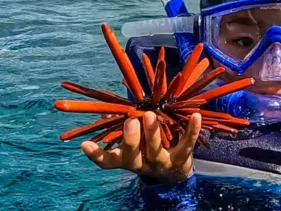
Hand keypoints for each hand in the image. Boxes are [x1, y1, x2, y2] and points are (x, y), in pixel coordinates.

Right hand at [81, 111, 201, 183]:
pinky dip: (191, 130)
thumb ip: (121, 124)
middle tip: (130, 121)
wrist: (174, 171)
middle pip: (132, 156)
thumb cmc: (147, 147)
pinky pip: (186, 144)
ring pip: (155, 150)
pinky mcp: (181, 158)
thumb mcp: (134, 140)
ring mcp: (161, 162)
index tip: (85, 144)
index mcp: (126, 158)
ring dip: (152, 133)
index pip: (107, 161)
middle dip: (130, 139)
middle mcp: (141, 163)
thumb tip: (109, 110)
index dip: (96, 155)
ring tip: (149, 115)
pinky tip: (195, 116)